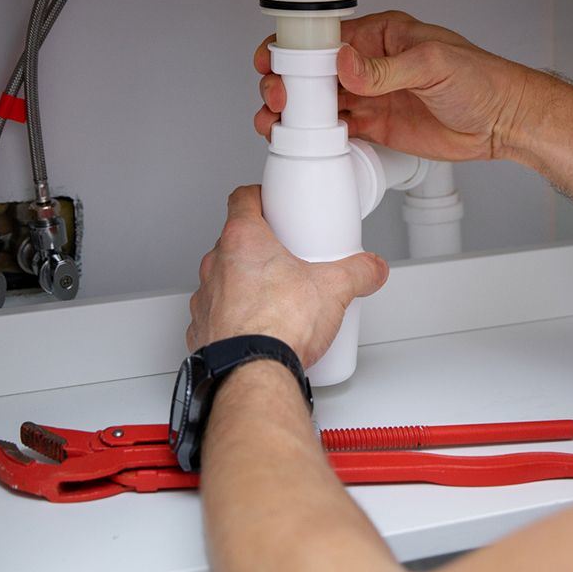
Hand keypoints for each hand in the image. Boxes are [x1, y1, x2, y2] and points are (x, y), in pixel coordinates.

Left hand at [188, 186, 389, 365]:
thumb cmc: (278, 327)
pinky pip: (217, 314)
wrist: (252, 374)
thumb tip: (371, 268)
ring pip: (224, 278)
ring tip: (276, 298)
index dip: (259, 197)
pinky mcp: (201, 329)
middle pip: (236, 241)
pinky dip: (235, 317)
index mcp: (243, 240)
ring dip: (244, 283)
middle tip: (288, 259)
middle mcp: (216, 265)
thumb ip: (359, 272)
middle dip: (261, 248)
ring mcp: (205, 298)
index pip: (242, 199)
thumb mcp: (334, 289)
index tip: (273, 203)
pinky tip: (258, 328)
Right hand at [254, 10, 536, 160]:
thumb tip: (345, 62)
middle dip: (286, 82)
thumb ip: (386, 67)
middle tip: (278, 98)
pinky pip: (335, 130)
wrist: (502, 121)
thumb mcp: (433, 63)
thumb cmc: (481, 80)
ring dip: (292, 111)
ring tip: (275, 122)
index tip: (272, 61)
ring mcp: (370, 97)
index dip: (293, 48)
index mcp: (381, 35)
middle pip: (312, 71)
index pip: (325, 37)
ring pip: (317, 102)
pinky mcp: (375, 127)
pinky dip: (313, 135)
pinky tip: (300, 140)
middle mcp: (369, 65)